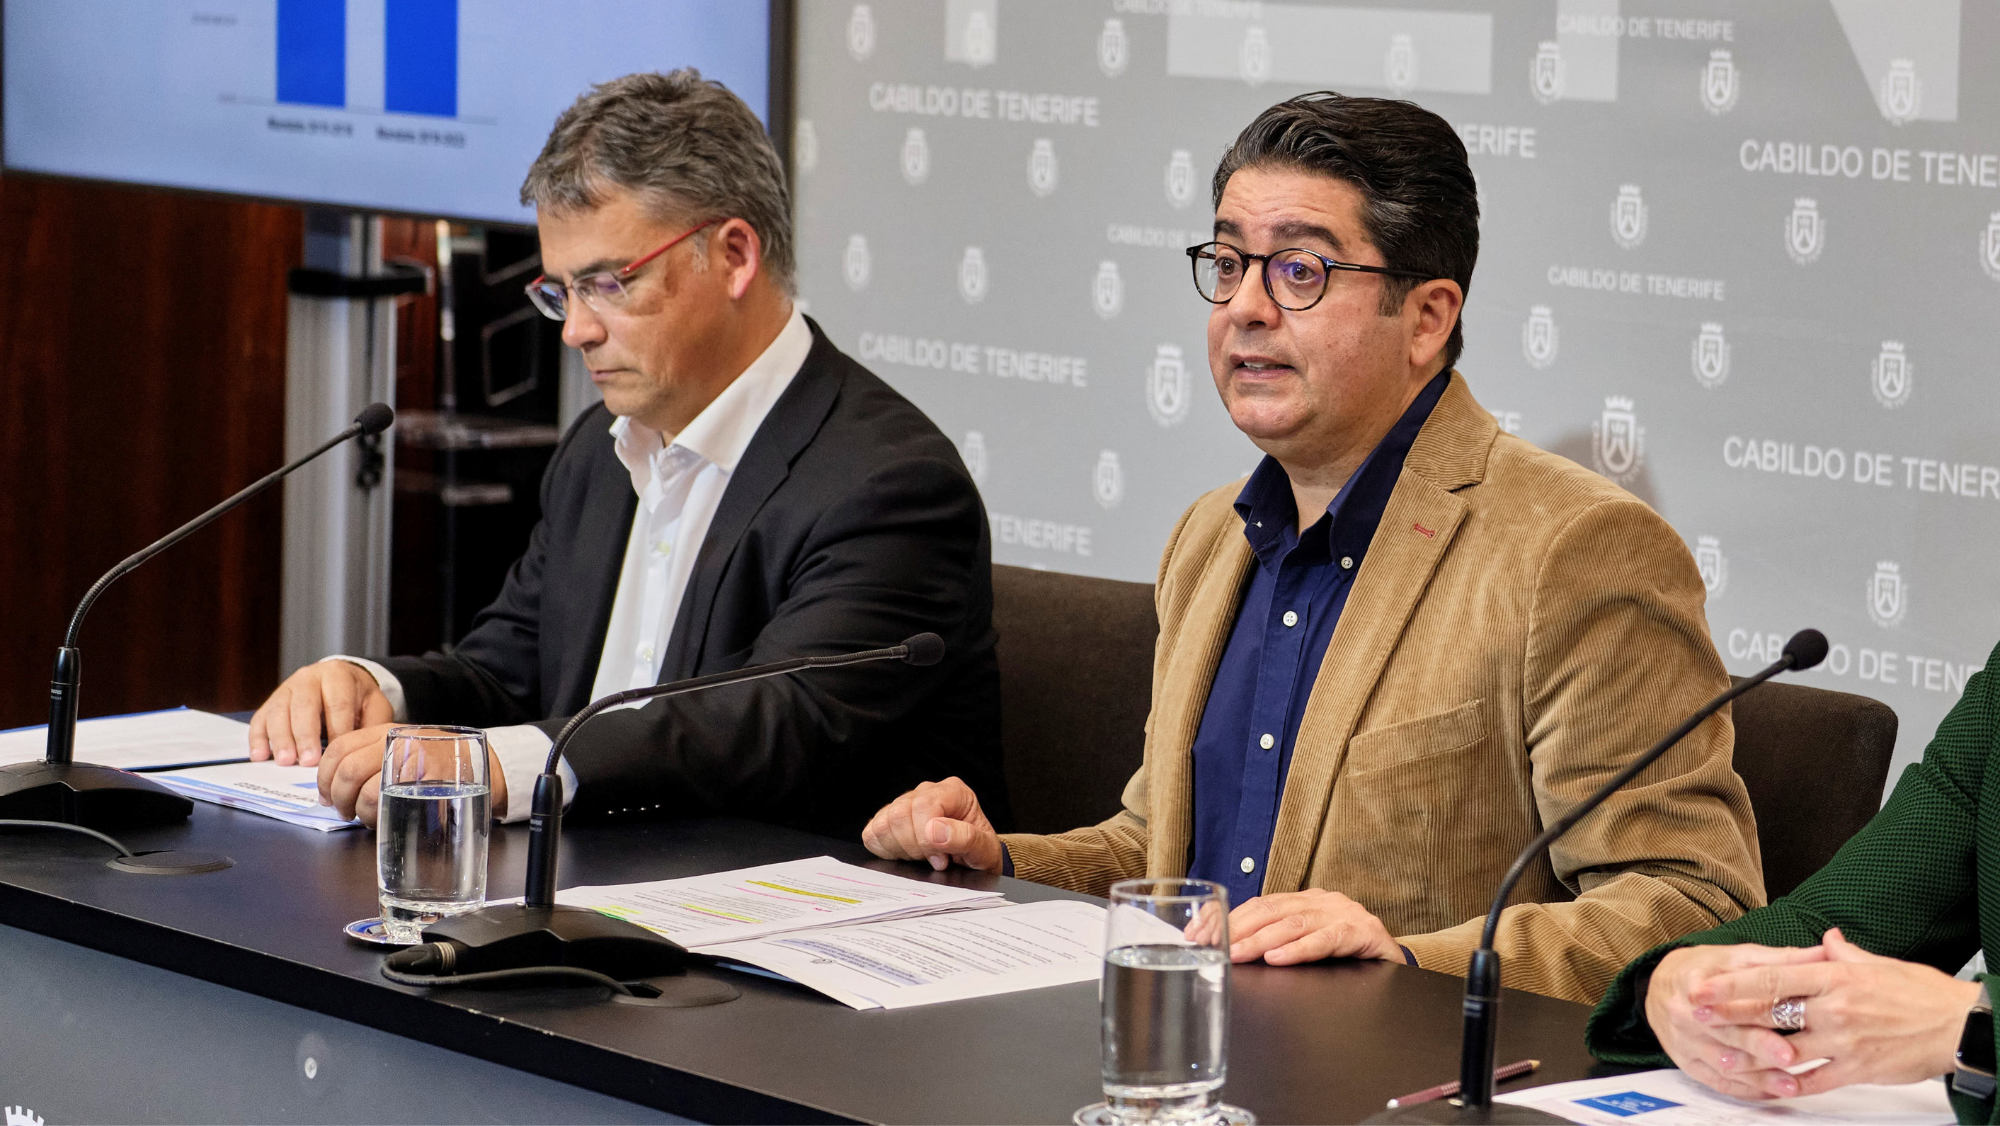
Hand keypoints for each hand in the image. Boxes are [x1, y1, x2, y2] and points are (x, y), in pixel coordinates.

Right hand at [248, 661, 391, 765]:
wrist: (340, 681)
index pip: (337, 703)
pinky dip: (258, 738)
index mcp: (337, 675)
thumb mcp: (375, 705)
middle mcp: (308, 677)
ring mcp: (286, 688)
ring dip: (281, 739)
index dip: (337, 729)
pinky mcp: (270, 702)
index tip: (338, 753)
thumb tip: (363, 750)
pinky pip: (260, 718)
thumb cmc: (358, 697)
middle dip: (305, 735)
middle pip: (304, 706)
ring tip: (286, 761)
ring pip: (278, 711)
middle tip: (308, 761)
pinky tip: (260, 755)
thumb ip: (372, 724)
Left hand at [317, 725, 508, 827]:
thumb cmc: (437, 765)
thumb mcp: (402, 751)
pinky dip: (378, 816)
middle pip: (348, 770)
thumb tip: (332, 788)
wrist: (482, 765)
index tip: (325, 796)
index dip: (324, 777)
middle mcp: (397, 742)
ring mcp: (414, 762)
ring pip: (366, 790)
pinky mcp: (428, 782)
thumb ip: (370, 760)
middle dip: (339, 798)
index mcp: (385, 731)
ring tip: (365, 817)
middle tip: (343, 811)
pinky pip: (389, 802)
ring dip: (360, 811)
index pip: (339, 749)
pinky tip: (382, 818)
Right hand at [860, 777, 1001, 871]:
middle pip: (899, 814)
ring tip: (923, 857)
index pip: (924, 805)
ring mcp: (905, 804)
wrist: (975, 863)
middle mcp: (926, 792)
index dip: (926, 836)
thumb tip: (935, 831)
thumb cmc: (981, 853)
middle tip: (935, 860)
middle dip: (914, 846)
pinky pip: (872, 833)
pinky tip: (907, 855)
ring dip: (901, 849)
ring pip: (883, 824)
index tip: (941, 858)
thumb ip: (966, 838)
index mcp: (953, 791)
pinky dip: (886, 850)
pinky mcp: (889, 820)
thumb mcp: (986, 850)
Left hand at [1224, 889, 1400, 964]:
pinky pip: (1326, 940)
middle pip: (1269, 910)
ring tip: (1235, 953)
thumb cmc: (1349, 953)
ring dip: (1259, 940)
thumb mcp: (1309, 943)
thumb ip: (1277, 940)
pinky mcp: (1362, 932)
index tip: (1198, 933)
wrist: (1399, 958)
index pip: (1257, 904)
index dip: (1226, 918)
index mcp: (1305, 901)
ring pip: (1293, 923)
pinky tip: (1278, 958)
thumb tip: (1228, 950)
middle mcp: (1321, 901)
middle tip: (1209, 945)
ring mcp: (1343, 914)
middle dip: (1234, 928)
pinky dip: (1299, 949)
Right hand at [1644, 941, 1833, 1099]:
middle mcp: (1685, 1015)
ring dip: (1758, 1076)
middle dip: (1759, 1046)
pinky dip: (1746, 1090)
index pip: (1728, 999)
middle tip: (1790, 1056)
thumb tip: (1822, 952)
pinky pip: (1718, 1082)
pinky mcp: (1688, 1064)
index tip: (1786, 1019)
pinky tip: (1771, 1093)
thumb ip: (1778, 959)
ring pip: (1724, 1064)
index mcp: (1695, 983)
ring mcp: (1685, 1043)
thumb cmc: (1703, 969)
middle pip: (1726, 1034)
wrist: (1659, 986)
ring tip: (1790, 1084)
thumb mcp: (1734, 956)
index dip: (1756, 1010)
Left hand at [1681, 927, 1982, 1098]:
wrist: (1961, 1027)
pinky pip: (1814, 1079)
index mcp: (1836, 977)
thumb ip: (1844, 955)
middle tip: (1695, 1014)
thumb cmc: (1924, 994)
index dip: (1734, 982)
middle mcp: (1835, 1008)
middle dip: (1729, 1013)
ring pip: (1786, 1048)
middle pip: (1771, 1010)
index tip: (1705, 983)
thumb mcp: (1880, 964)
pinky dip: (1789, 1082)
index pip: (1773, 975)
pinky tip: (1767, 1083)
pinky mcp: (1857, 1069)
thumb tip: (1825, 941)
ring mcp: (1844, 1040)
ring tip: (1720, 1053)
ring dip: (1750, 1052)